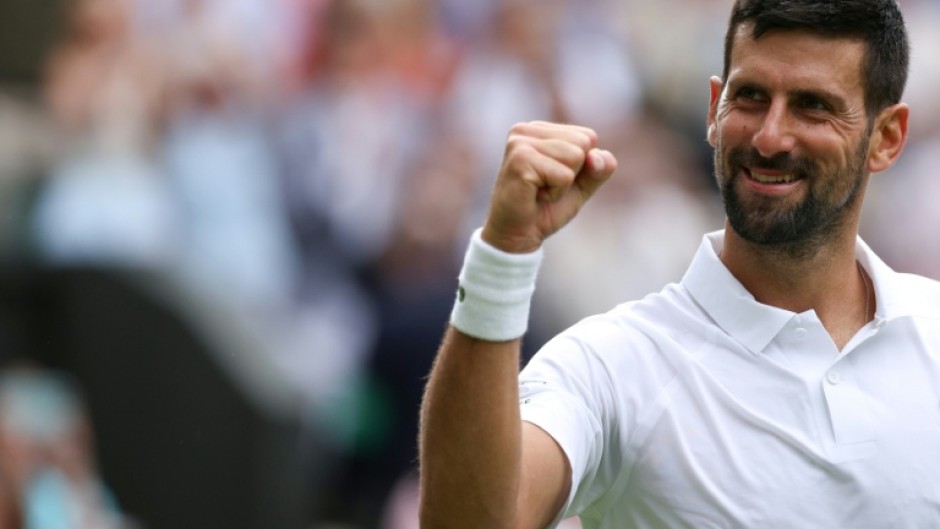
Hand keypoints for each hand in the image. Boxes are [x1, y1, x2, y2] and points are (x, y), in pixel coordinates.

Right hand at [482, 121, 617, 252]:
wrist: (517, 236)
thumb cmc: (545, 208)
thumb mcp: (580, 185)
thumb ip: (598, 169)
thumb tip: (598, 156)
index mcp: (539, 129)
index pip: (588, 136)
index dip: (581, 166)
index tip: (553, 178)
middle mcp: (526, 130)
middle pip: (584, 143)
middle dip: (573, 173)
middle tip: (545, 186)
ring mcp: (520, 143)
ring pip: (576, 156)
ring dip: (563, 184)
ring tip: (539, 190)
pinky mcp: (520, 161)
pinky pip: (564, 176)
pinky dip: (556, 193)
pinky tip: (534, 196)